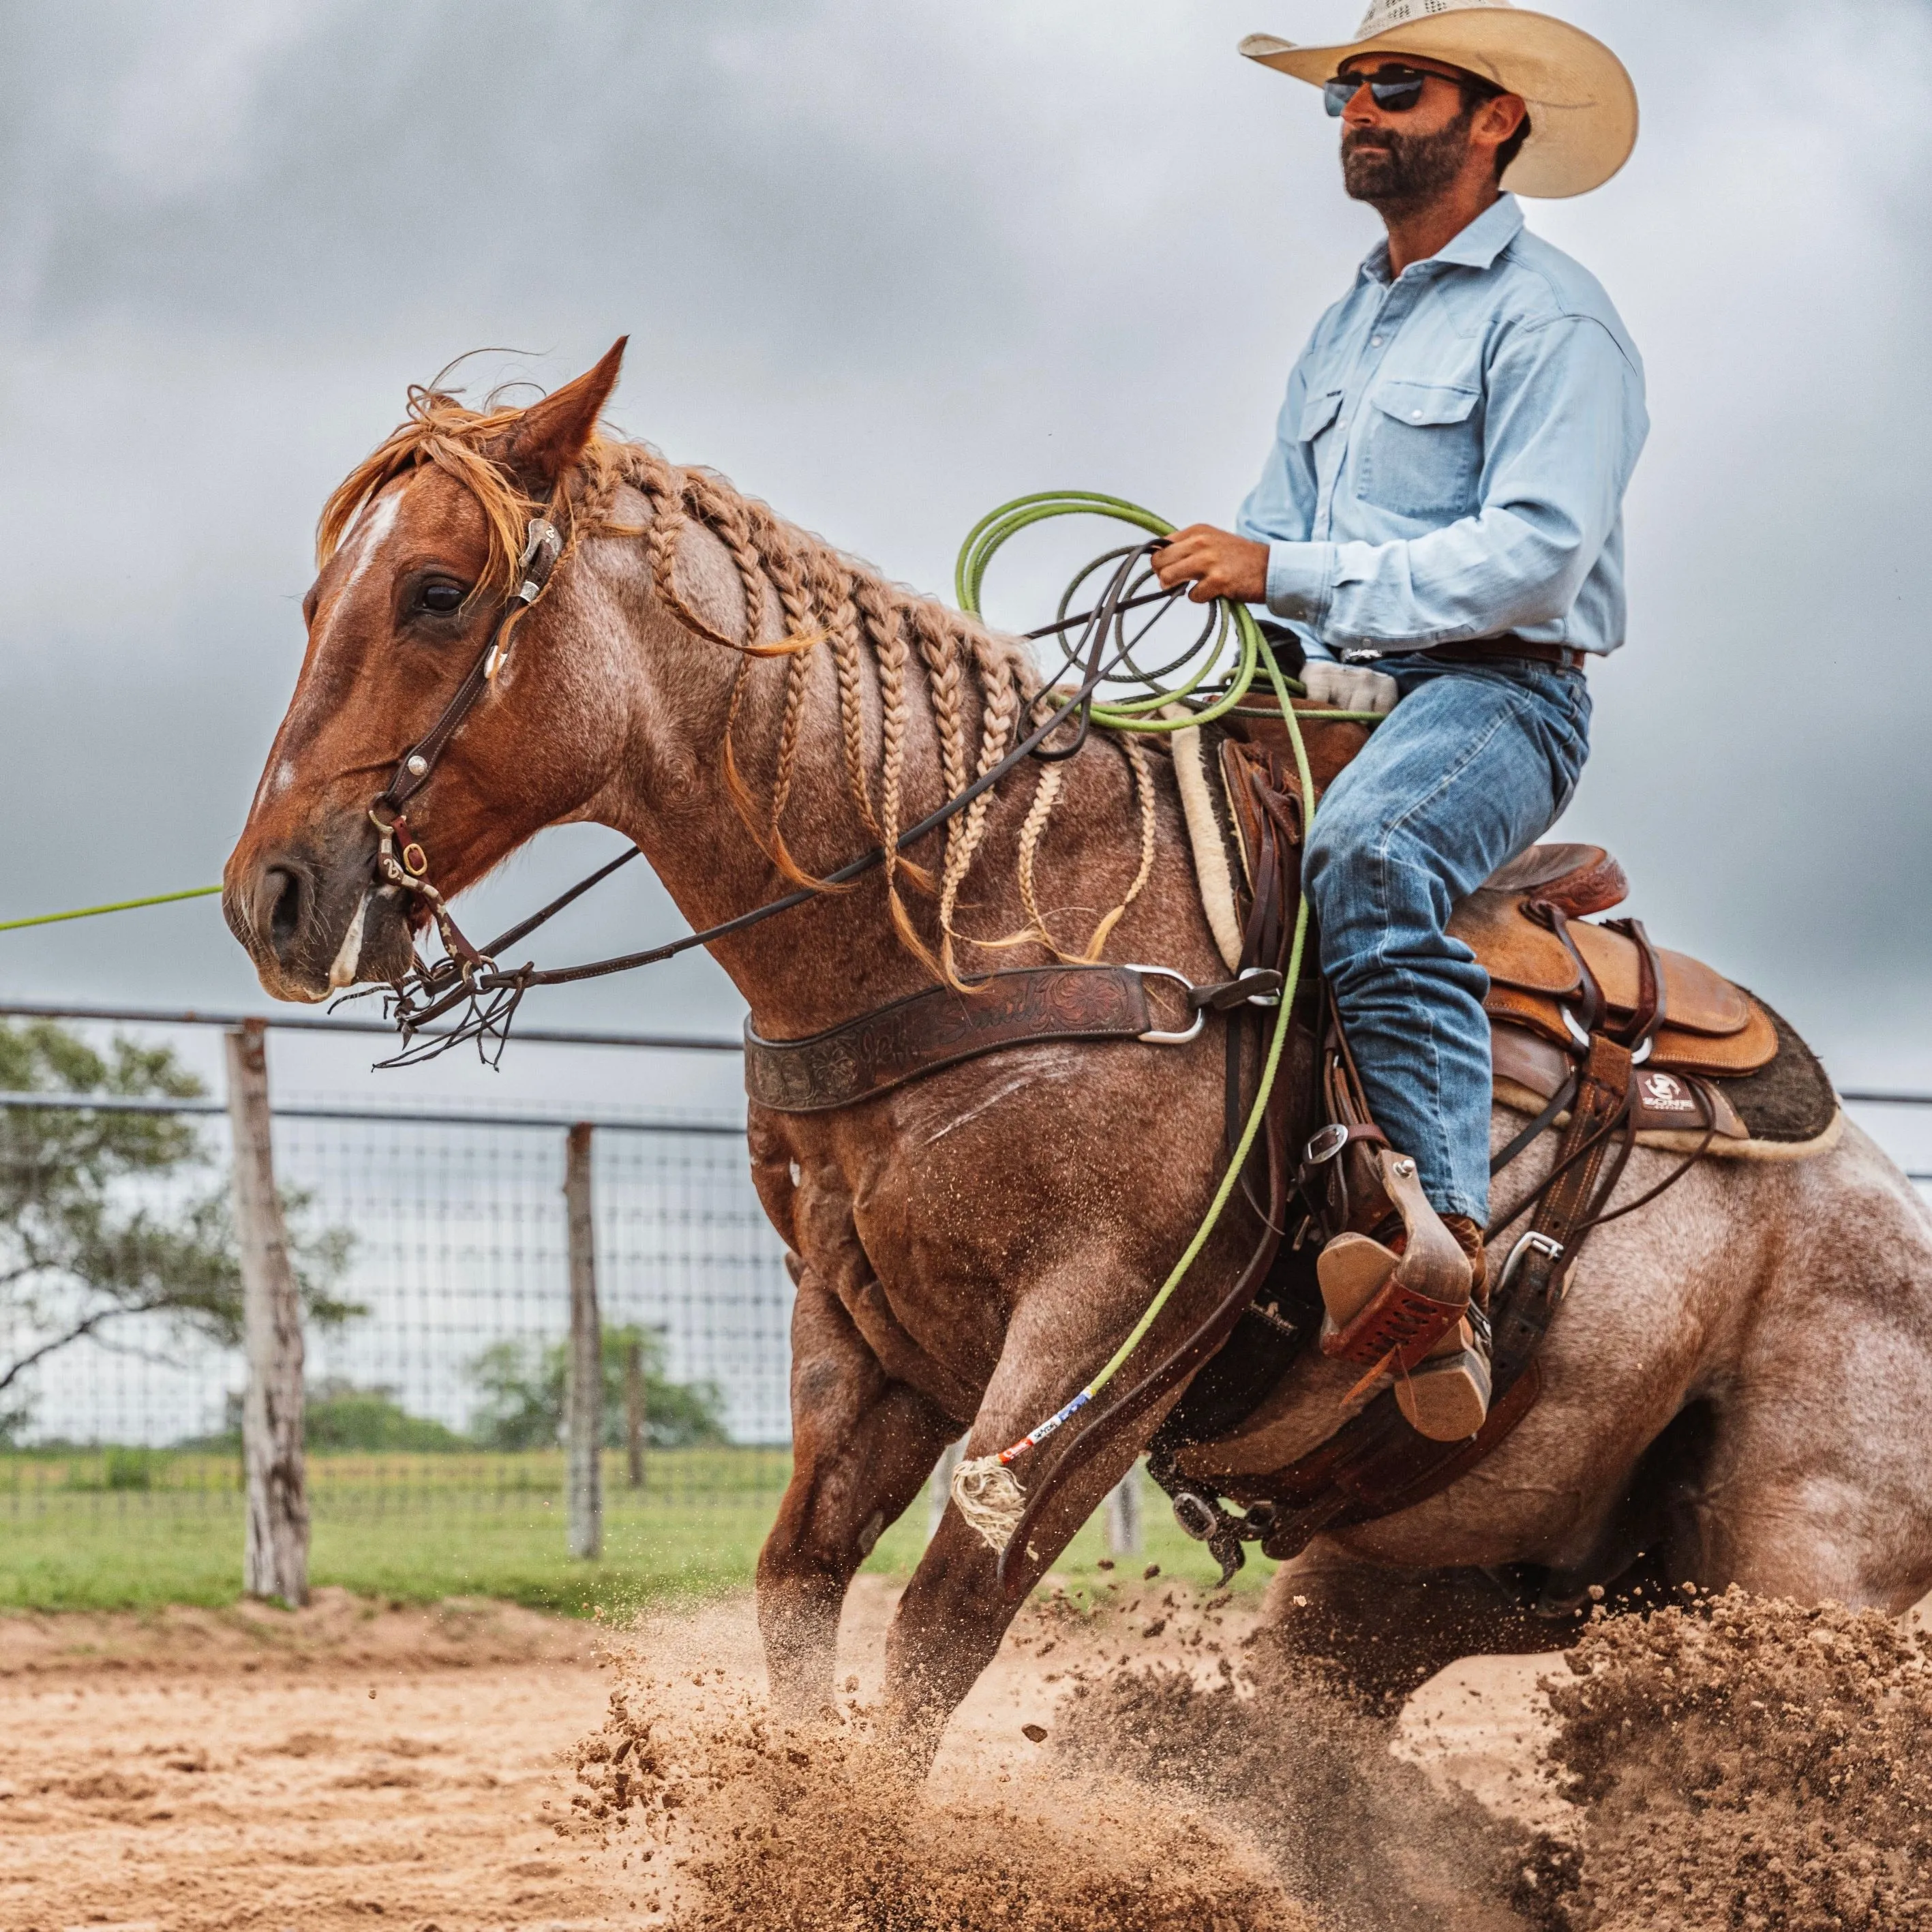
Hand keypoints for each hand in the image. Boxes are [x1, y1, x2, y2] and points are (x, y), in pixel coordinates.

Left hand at [1150, 524, 1269, 604]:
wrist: (1270, 567)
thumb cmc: (1239, 558)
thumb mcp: (1212, 541)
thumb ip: (1188, 547)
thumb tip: (1161, 562)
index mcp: (1198, 531)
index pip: (1162, 546)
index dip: (1162, 562)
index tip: (1172, 569)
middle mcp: (1201, 542)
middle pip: (1160, 562)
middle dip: (1164, 576)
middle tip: (1178, 582)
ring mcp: (1209, 560)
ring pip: (1169, 577)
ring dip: (1177, 588)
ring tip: (1194, 587)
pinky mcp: (1218, 580)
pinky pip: (1192, 595)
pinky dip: (1200, 598)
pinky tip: (1213, 592)